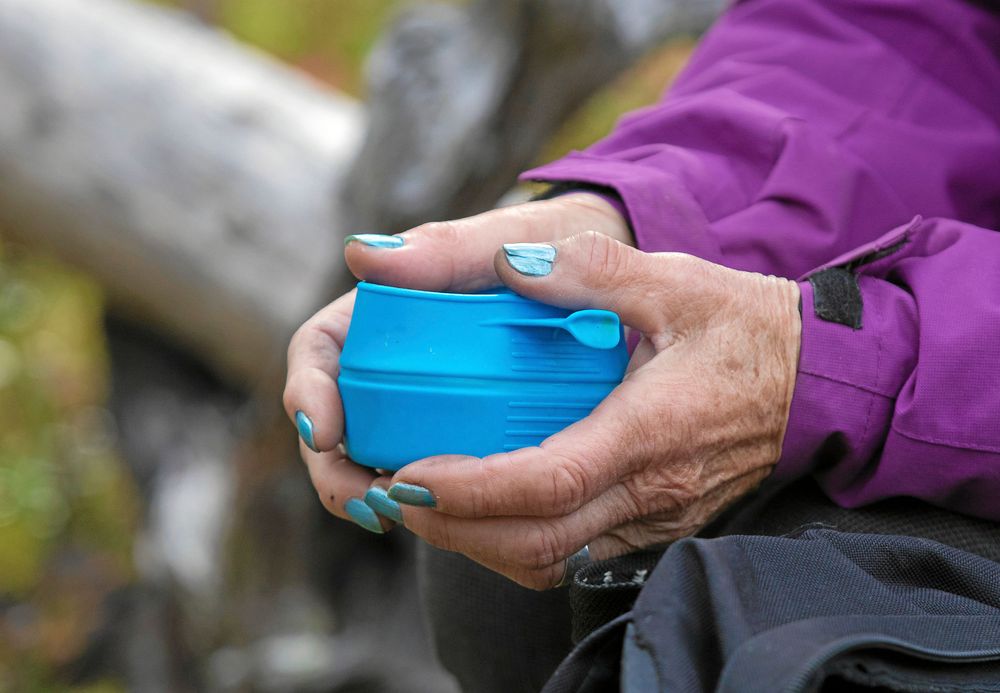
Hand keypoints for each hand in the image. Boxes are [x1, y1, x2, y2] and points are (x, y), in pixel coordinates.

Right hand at [282, 193, 631, 531]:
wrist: (605, 279)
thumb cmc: (548, 246)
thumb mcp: (505, 240)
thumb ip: (446, 248)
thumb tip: (361, 254)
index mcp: (387, 309)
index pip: (322, 349)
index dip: (308, 389)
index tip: (321, 428)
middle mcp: (398, 361)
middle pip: (340, 419)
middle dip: (336, 467)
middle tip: (364, 500)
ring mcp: (430, 402)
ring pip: (382, 456)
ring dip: (376, 493)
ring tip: (394, 517)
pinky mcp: (467, 436)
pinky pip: (439, 475)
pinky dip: (435, 503)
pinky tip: (451, 523)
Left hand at [386, 231, 800, 588]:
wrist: (817, 382)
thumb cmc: (747, 328)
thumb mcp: (675, 280)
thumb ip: (592, 268)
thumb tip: (511, 265)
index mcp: (652, 431)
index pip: (547, 483)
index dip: (468, 489)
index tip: (408, 474)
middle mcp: (653, 493)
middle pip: (535, 543)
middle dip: (452, 529)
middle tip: (393, 491)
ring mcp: (658, 521)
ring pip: (551, 562)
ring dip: (478, 543)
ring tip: (424, 502)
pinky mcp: (658, 528)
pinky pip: (574, 557)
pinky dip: (515, 542)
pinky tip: (486, 507)